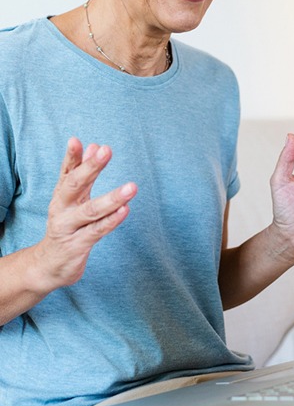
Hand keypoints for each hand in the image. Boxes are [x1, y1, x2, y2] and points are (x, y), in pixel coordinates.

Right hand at [32, 137, 136, 291]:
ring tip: (132, 187)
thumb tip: (94, 146)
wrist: (48, 265)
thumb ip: (82, 173)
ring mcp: (68, 227)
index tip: (76, 140)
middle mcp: (61, 209)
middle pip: (74, 185)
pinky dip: (111, 221)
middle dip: (90, 168)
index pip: (66, 171)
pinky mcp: (78, 245)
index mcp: (61, 194)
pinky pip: (96, 231)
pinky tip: (125, 210)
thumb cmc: (66, 225)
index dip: (71, 156)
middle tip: (106, 150)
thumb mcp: (71, 198)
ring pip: (90, 211)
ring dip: (112, 198)